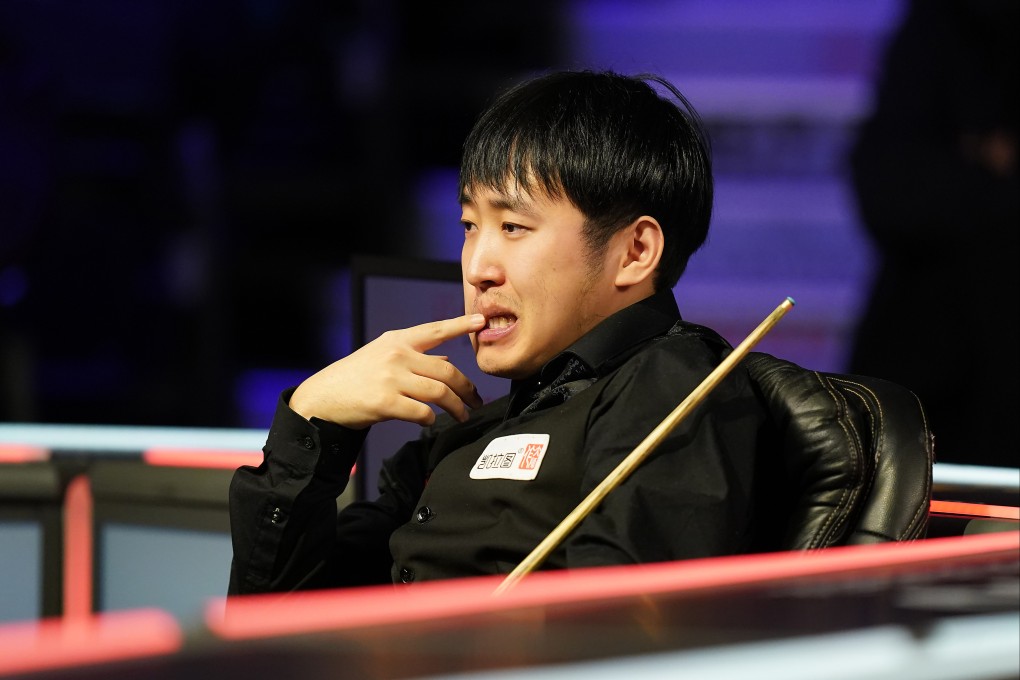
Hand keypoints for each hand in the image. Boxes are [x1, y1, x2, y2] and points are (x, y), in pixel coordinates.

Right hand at [289, 314, 486, 428]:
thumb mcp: (382, 356)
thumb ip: (413, 355)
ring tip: (462, 415)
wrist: (322, 397)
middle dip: (467, 388)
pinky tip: (430, 421)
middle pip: (446, 370)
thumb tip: (445, 359)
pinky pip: (422, 412)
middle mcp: (396, 355)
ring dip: (456, 407)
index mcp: (397, 340)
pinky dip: (431, 419)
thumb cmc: (356, 378)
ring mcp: (390, 378)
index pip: (435, 330)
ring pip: (439, 393)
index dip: (460, 325)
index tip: (480, 321)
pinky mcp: (385, 402)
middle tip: (476, 401)